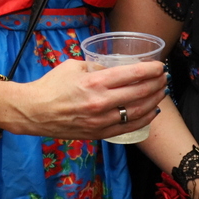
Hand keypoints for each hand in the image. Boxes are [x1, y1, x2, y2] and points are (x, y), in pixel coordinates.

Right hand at [0, 58, 167, 140]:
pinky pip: (128, 127)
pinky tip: (151, 111)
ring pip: (138, 111)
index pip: (133, 74)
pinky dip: (144, 119)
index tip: (160, 65)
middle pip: (140, 91)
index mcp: (95, 81)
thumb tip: (114, 69)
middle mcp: (101, 102)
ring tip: (162, 92)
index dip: (151, 69)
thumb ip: (97, 67)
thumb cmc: (51, 85)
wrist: (34, 111)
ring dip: (154, 100)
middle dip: (157, 83)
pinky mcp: (99, 133)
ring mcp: (101, 120)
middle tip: (164, 77)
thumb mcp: (73, 66)